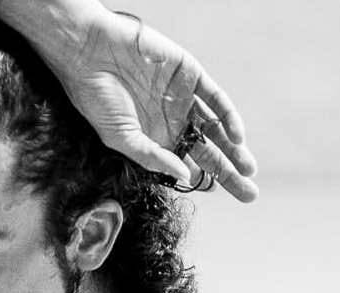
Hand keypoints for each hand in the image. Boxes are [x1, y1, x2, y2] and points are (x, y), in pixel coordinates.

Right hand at [0, 0, 257, 201]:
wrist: (90, 52)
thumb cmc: (97, 98)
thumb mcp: (121, 137)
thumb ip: (152, 158)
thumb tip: (184, 176)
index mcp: (156, 139)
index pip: (188, 164)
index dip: (204, 180)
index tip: (215, 193)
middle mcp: (173, 121)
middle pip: (208, 151)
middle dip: (229, 172)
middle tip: (249, 194)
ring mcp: (183, 98)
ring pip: (216, 128)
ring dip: (233, 149)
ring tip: (248, 169)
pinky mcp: (190, 75)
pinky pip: (215, 100)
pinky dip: (227, 118)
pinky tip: (236, 138)